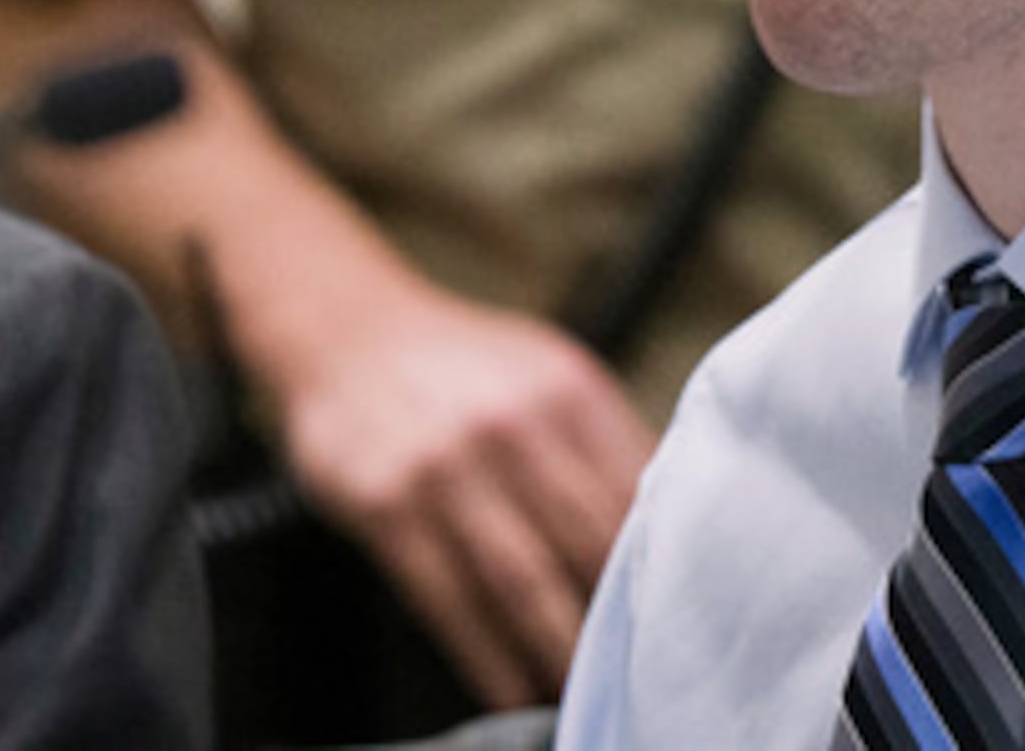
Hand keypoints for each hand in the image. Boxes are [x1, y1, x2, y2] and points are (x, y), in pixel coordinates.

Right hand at [264, 286, 654, 707]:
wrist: (346, 330)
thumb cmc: (465, 362)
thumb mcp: (547, 369)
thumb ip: (602, 438)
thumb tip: (664, 517)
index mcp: (570, 390)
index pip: (638, 490)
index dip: (660, 558)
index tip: (678, 607)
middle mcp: (514, 427)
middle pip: (588, 541)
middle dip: (618, 614)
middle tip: (641, 664)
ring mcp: (448, 469)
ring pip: (522, 581)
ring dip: (558, 649)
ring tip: (583, 692)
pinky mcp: (389, 507)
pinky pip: (448, 599)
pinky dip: (486, 655)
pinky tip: (510, 688)